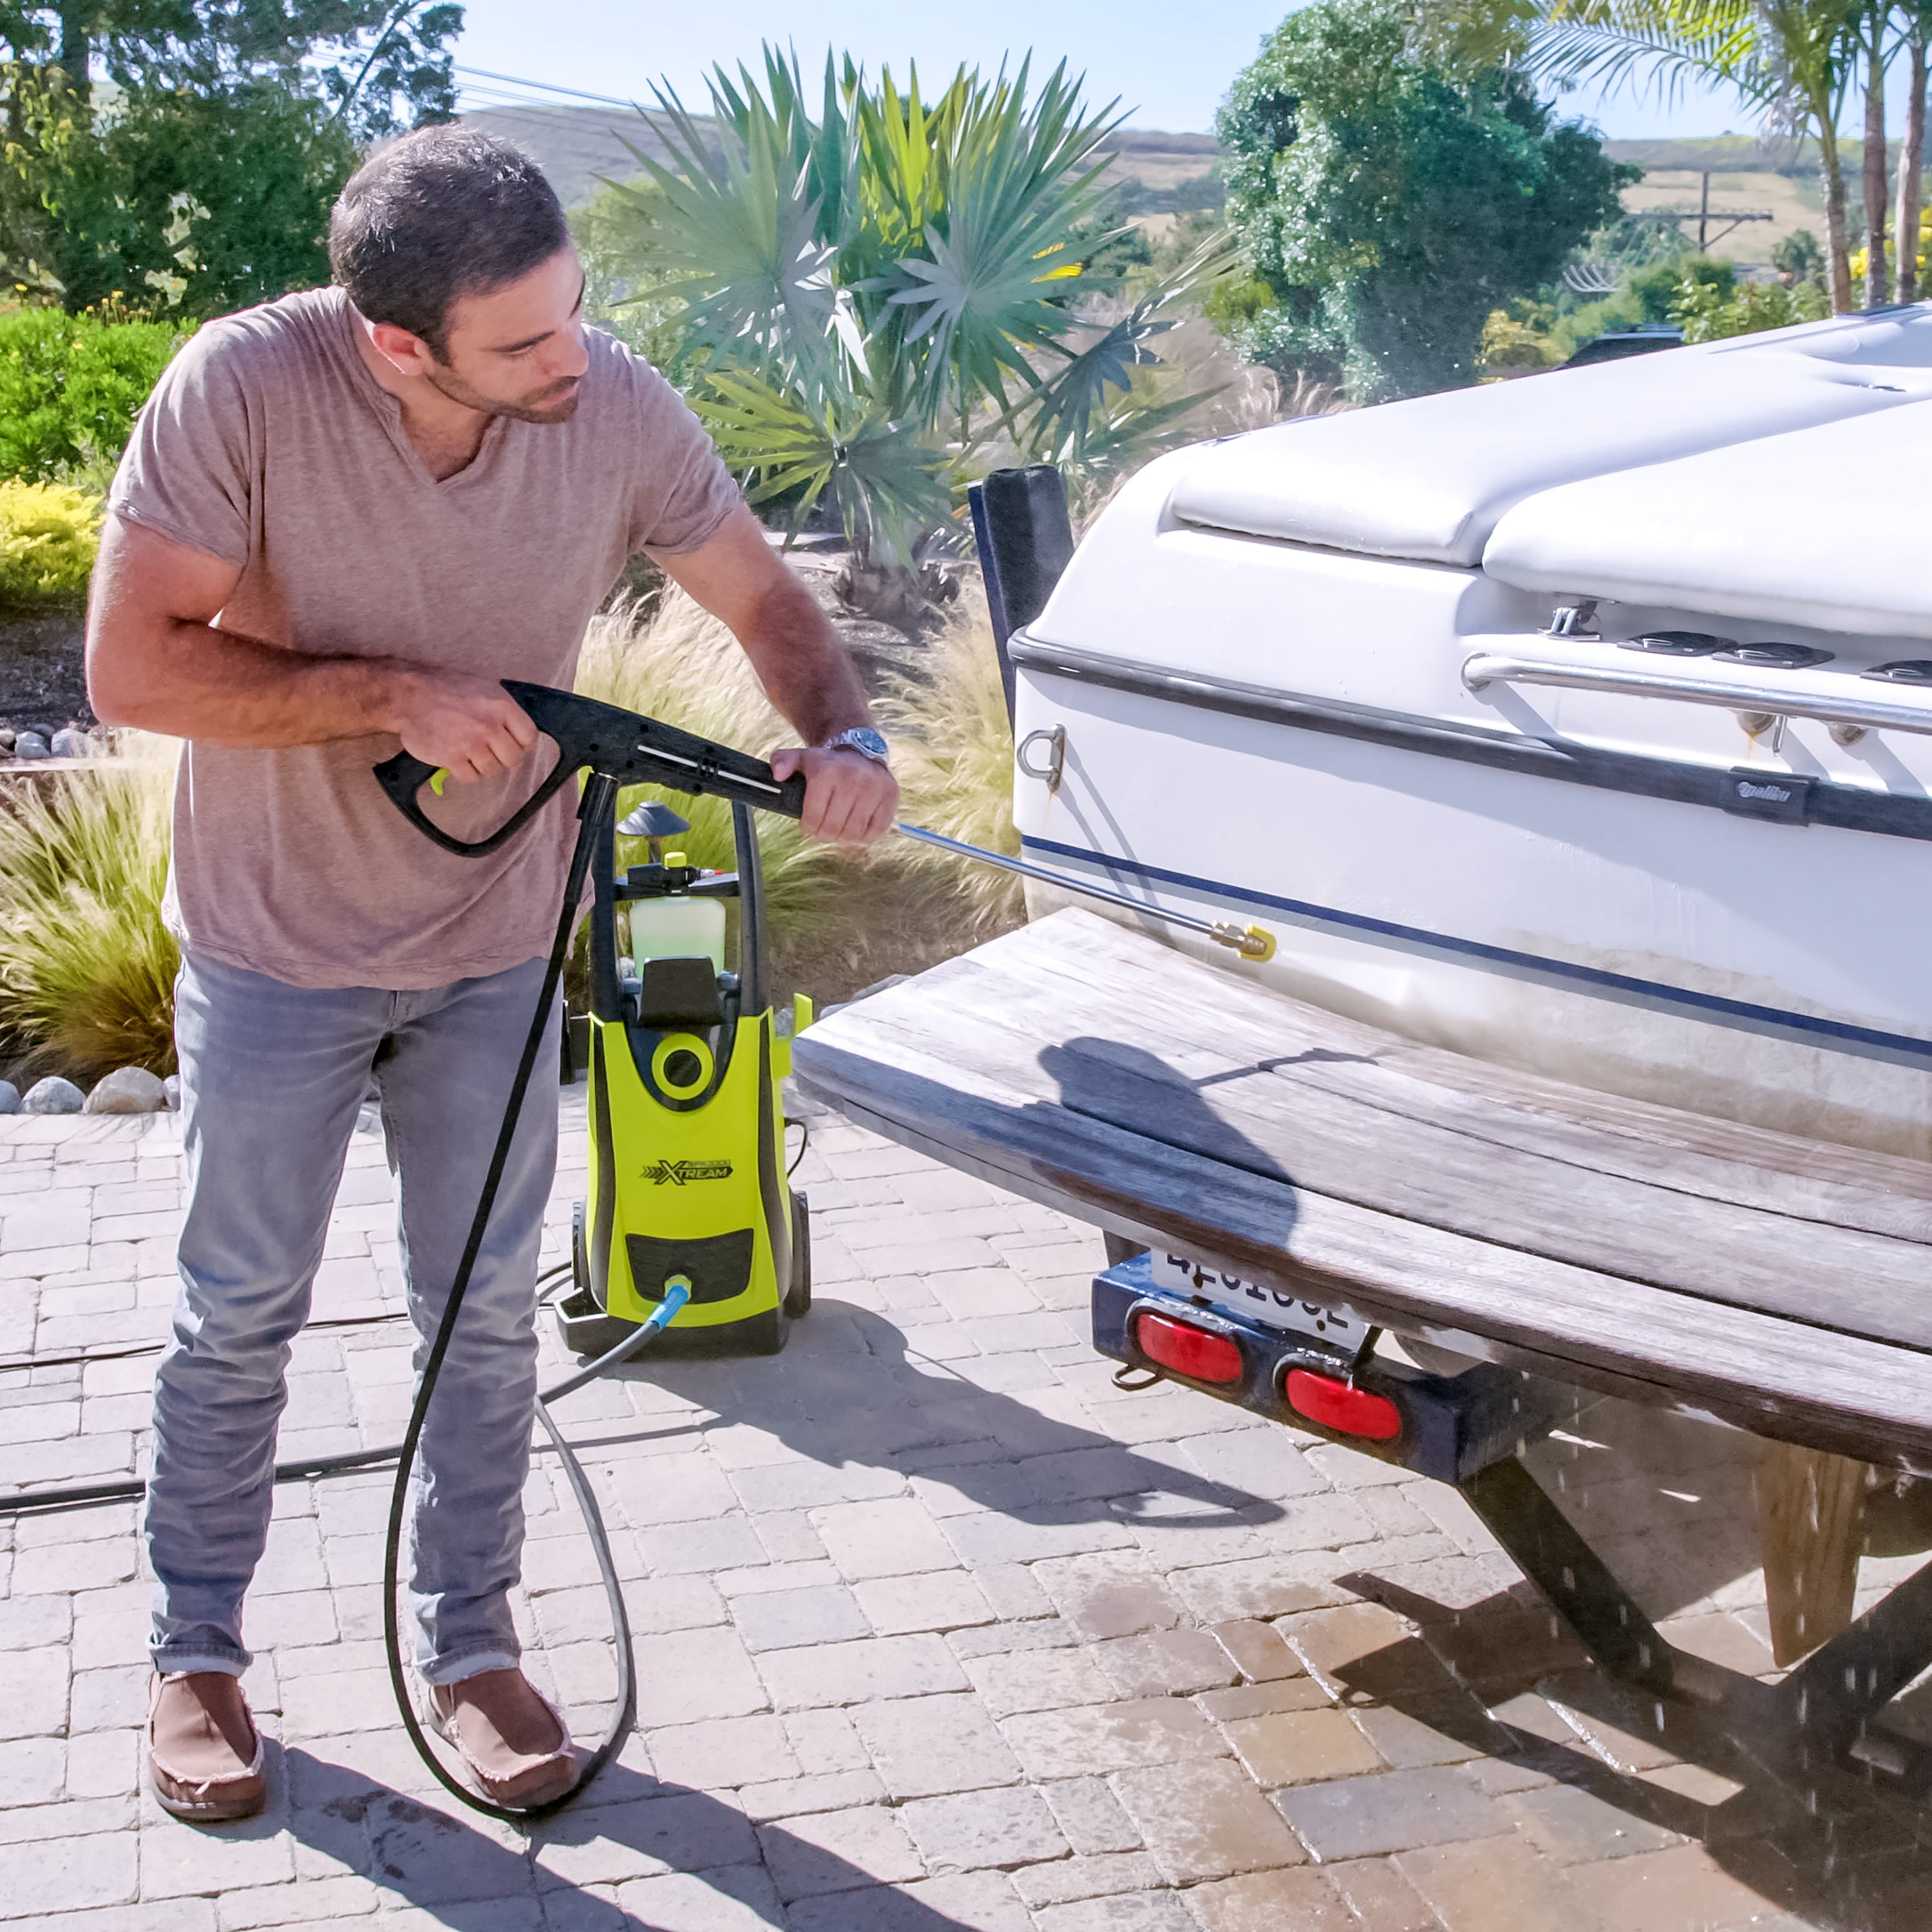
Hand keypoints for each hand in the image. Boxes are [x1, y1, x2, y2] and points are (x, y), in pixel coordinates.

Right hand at [385, 669, 539, 783]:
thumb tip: (519, 728)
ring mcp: (470, 744)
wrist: (408, 695)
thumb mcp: (483, 686)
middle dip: (503, 756)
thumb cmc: (445, 687)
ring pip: (492, 770)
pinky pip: (470, 778)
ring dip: (482, 764)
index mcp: (501, 706)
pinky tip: (457, 757)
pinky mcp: (451, 758)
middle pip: (513, 758)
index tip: (511, 741)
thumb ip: (503, 708)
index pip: (529, 736)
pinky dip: (464, 772)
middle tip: (489, 749)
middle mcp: (489, 726)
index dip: (521, 742)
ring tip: (469, 751)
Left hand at [771, 744, 897, 845]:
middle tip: (824, 830)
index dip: (809, 828)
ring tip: (840, 830)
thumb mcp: (802, 758)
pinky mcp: (890, 796)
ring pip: (854, 833)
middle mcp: (852, 778)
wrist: (861, 751)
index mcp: (826, 772)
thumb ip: (783, 762)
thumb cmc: (828, 763)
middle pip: (833, 828)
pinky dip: (865, 836)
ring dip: (844, 838)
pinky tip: (857, 828)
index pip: (813, 818)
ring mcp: (874, 787)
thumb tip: (778, 775)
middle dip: (825, 834)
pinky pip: (876, 831)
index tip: (809, 826)